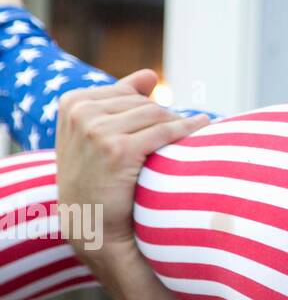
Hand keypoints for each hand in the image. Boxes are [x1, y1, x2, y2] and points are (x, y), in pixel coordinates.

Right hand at [55, 69, 210, 265]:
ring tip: (190, 137)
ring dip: (178, 125)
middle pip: (145, 103)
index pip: (130, 93)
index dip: (149, 110)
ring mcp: (96, 131)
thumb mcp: (96, 133)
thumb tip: (150, 75)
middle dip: (164, 119)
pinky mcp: (118, 150)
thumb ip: (120, 99)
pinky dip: (188, 130)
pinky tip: (202, 129)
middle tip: (176, 139)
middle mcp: (81, 113)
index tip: (158, 129)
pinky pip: (166, 131)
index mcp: (72, 102)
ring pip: (157, 114)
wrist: (91, 224)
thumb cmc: (97, 177)